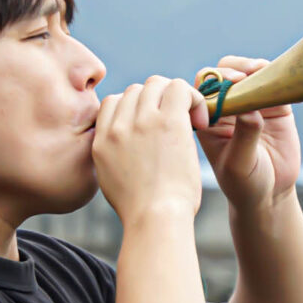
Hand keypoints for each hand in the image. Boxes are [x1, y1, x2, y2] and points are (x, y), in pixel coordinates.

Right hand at [93, 76, 208, 221]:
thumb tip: (124, 145)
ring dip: (176, 97)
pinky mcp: (169, 121)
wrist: (155, 219)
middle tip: (175, 125)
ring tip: (190, 121)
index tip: (153, 126)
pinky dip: (194, 97)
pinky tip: (200, 121)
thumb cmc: (141, 210)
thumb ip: (113, 156)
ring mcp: (142, 120)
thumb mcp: (111, 181)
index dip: (136, 107)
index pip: (113, 101)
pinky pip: (180, 88)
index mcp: (102, 140)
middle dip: (157, 101)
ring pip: (157, 84)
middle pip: (136, 90)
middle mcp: (118, 126)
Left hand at [194, 57, 301, 211]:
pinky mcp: (274, 105)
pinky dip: (276, 74)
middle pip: (224, 73)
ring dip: (254, 67)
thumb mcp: (239, 163)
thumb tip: (249, 108)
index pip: (204, 87)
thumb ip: (244, 136)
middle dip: (234, 69)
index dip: (215, 79)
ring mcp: (250, 103)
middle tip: (246, 76)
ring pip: (248, 72)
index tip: (231, 84)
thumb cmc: (244, 183)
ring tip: (262, 71)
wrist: (270, 193)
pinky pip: (273, 82)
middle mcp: (226, 106)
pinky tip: (279, 77)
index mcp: (207, 118)